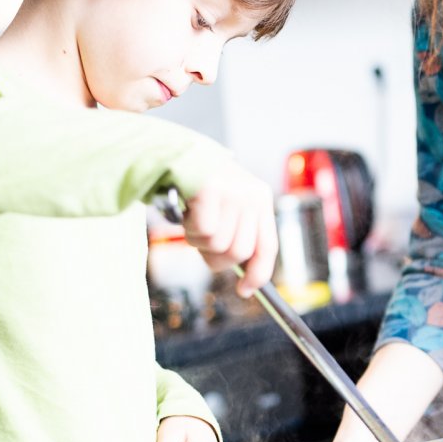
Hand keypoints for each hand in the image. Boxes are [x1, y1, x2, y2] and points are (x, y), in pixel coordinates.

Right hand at [182, 158, 275, 297]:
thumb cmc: (201, 186)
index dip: (258, 273)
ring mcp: (233, 191)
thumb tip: (245, 277)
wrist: (175, 151)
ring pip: (218, 244)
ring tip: (194, 219)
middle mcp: (252, 194)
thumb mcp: (228, 207)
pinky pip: (203, 231)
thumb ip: (239, 234)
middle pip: (239, 252)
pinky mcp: (212, 189)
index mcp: (261, 199)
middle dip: (216, 257)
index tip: (245, 290)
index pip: (268, 246)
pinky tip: (186, 212)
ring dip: (198, 240)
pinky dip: (188, 228)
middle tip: (202, 241)